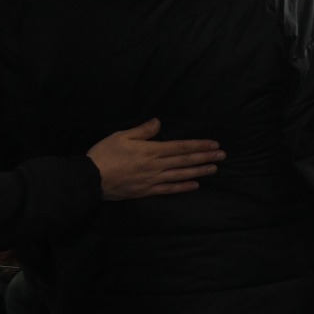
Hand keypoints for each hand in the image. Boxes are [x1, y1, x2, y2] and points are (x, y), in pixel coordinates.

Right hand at [88, 119, 224, 200]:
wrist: (90, 180)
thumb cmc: (104, 155)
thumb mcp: (121, 136)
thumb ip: (143, 130)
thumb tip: (158, 122)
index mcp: (151, 150)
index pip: (180, 147)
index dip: (198, 145)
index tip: (214, 144)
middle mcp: (156, 166)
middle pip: (185, 161)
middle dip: (205, 157)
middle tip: (222, 155)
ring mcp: (152, 180)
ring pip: (181, 175)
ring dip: (199, 171)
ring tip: (214, 168)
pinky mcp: (146, 191)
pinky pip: (169, 189)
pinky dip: (183, 187)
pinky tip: (195, 185)